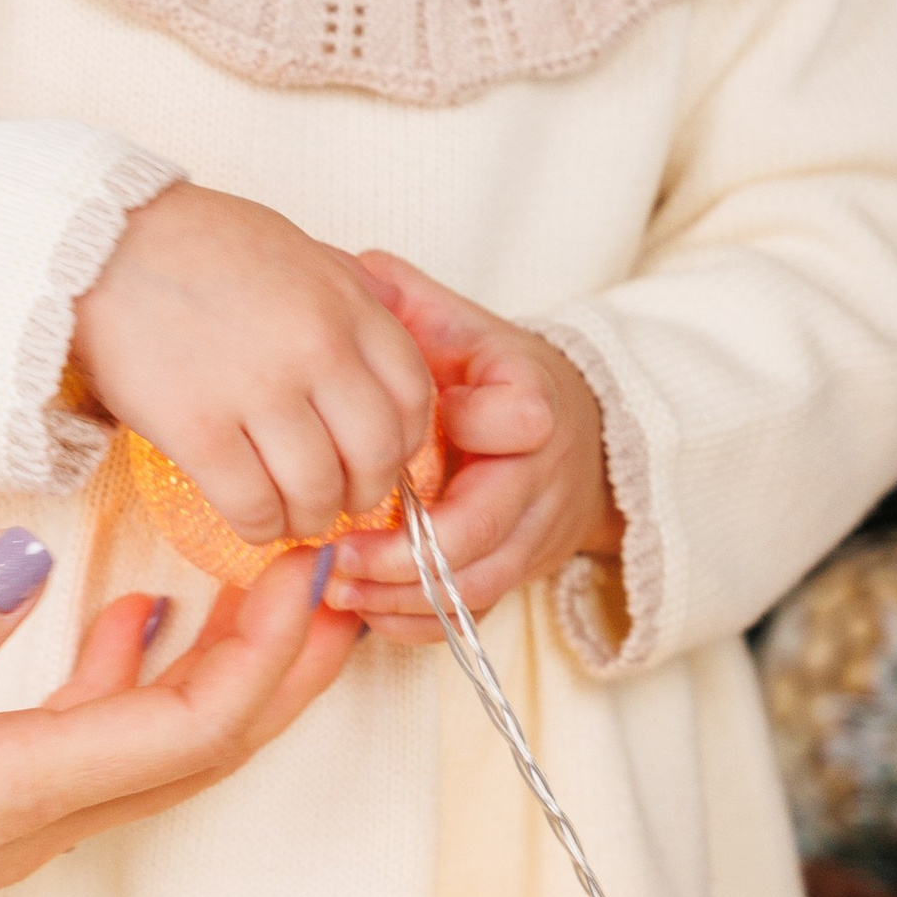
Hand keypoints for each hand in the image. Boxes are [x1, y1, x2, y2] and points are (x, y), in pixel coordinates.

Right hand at [0, 531, 352, 896]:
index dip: (270, 651)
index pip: (185, 728)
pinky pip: (92, 747)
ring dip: (225, 668)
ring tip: (269, 575)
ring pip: (154, 747)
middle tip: (345, 561)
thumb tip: (34, 564)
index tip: (316, 561)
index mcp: (5, 793)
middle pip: (200, 745)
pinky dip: (136, 680)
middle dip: (287, 661)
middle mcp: (26, 821)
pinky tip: (130, 619)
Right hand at [71, 182, 436, 550]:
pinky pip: (252, 504)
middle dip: (365, 492)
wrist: (100, 243)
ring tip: (291, 514)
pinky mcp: (197, 428)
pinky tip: (251, 518)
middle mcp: (316, 348)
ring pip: (318, 490)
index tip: (376, 457)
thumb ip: (349, 292)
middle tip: (338, 497)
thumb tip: (386, 328)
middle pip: (377, 454)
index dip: (403, 443)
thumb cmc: (196, 245)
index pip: (413, 397)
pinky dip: (259, 526)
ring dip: (310, 517)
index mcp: (346, 305)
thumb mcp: (298, 250)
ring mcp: (257, 391)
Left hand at [320, 253, 622, 643]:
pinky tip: (359, 608)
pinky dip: (412, 624)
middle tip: (330, 552)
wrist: (568, 437)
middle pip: (481, 531)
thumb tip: (352, 273)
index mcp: (535, 401)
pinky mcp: (517, 578)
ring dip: (395, 595)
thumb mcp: (460, 328)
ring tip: (329, 583)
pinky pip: (466, 619)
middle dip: (400, 553)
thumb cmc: (493, 378)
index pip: (517, 418)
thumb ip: (410, 303)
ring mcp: (534, 535)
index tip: (400, 429)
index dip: (463, 426)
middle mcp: (543, 477)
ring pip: (471, 588)